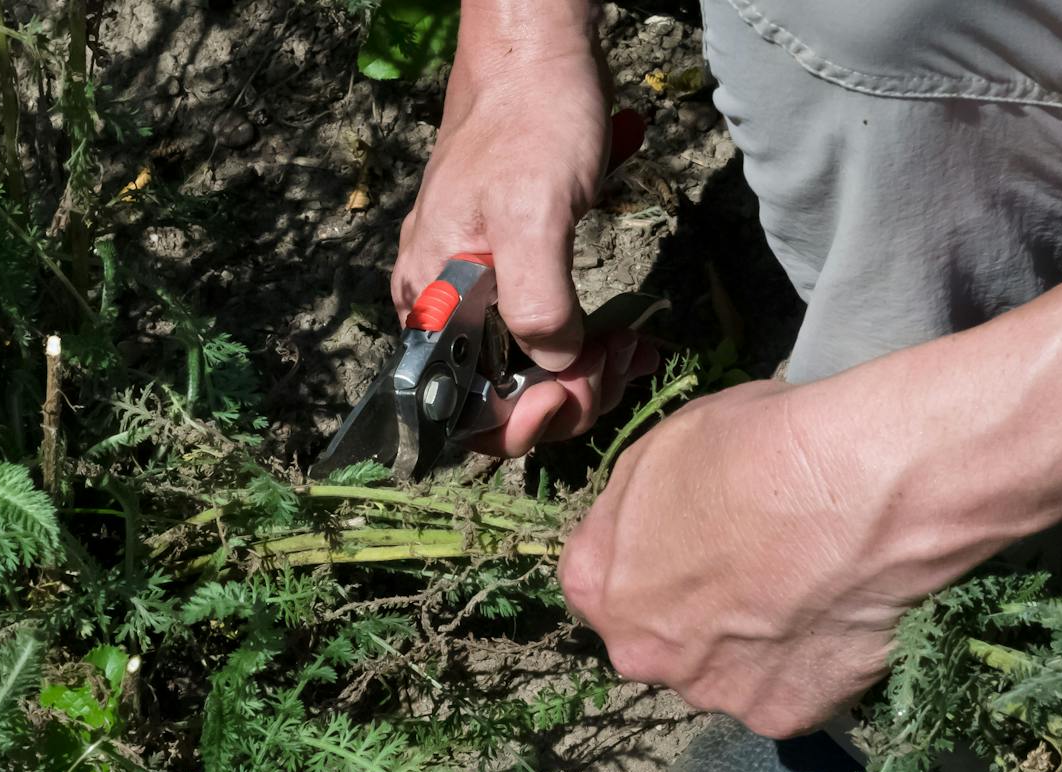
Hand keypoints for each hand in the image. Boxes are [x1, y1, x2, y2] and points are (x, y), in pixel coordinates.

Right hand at [394, 39, 649, 453]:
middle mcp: (443, 308)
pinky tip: (623, 339)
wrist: (537, 60)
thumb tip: (552, 367)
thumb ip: (536, 301)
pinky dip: (584, 350)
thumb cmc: (531, 125)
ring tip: (628, 346)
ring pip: (524, 376)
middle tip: (618, 361)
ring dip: (583, 376)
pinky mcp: (509, 279)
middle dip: (566, 397)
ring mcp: (475, 294)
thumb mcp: (535, 213)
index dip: (522, 421)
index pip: (462, 411)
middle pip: (498, 401)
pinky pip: (541, 340)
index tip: (577, 390)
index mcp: (433, 301)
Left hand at [557, 380, 977, 737]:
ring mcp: (711, 692)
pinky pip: (787, 693)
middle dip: (693, 615)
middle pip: (660, 640)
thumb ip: (633, 510)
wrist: (855, 492)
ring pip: (722, 673)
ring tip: (804, 596)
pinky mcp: (779, 715)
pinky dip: (806, 669)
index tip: (687, 544)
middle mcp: (641, 654)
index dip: (645, 563)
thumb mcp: (663, 449)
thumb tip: (641, 534)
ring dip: (749, 647)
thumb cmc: (754, 451)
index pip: (599, 586)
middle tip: (750, 574)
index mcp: (599, 586)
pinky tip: (834, 624)